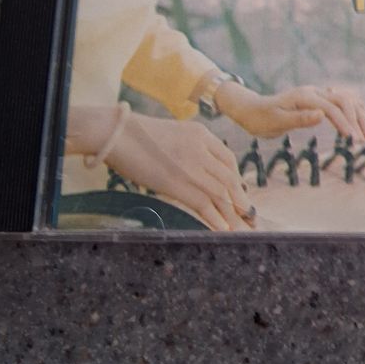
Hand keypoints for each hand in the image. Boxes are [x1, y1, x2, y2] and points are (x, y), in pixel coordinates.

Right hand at [104, 111, 254, 231]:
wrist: (116, 133)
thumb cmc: (135, 135)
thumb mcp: (173, 133)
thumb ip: (189, 147)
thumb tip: (197, 169)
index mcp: (201, 133)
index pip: (228, 159)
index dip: (237, 179)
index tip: (240, 193)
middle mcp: (201, 148)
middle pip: (229, 179)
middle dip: (240, 200)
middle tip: (248, 217)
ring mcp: (191, 166)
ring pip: (221, 194)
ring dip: (232, 215)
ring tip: (240, 229)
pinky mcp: (176, 183)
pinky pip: (204, 204)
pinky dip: (215, 219)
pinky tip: (221, 229)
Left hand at [215, 82, 364, 141]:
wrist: (253, 110)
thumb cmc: (262, 119)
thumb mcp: (277, 122)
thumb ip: (300, 119)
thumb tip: (322, 116)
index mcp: (304, 96)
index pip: (331, 107)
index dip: (344, 122)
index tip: (352, 140)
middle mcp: (313, 91)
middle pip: (344, 99)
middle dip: (356, 119)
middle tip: (362, 141)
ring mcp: (317, 93)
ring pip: (346, 98)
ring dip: (358, 114)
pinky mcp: (318, 98)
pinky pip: (342, 99)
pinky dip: (354, 108)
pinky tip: (361, 120)